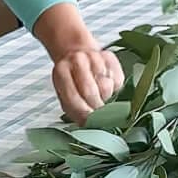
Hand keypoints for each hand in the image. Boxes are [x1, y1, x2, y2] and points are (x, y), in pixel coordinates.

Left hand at [32, 3, 124, 123]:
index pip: (72, 97)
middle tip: (98, 115)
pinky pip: (117, 81)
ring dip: (105, 97)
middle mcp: (77, 60)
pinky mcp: (110, 58)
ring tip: (98, 94)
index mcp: (61, 71)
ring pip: (106, 87)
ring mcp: (94, 56)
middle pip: (90, 92)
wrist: (77, 52)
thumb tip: (88, 124)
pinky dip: (113, 88)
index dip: (83, 113)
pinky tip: (105, 83)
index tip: (90, 122)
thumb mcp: (63, 93)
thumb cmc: (70, 79)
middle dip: (96, 108)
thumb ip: (73, 108)